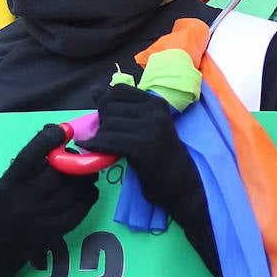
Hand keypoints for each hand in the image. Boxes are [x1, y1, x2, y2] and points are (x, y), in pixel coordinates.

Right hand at [0, 124, 99, 269]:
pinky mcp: (55, 233)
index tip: (62, 130)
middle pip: (58, 173)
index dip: (47, 141)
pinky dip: (89, 195)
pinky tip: (88, 189)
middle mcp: (24, 202)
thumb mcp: (5, 185)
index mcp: (8, 185)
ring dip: (85, 176)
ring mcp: (41, 219)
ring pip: (73, 190)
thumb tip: (56, 136)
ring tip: (86, 170)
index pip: (28, 157)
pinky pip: (81, 209)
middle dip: (73, 159)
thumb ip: (29, 164)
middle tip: (77, 155)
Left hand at [83, 84, 218, 276]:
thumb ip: (123, 108)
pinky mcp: (142, 146)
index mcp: (157, 103)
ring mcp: (150, 128)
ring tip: (108, 148)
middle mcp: (155, 111)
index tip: (109, 120)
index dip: (106, 104)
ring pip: (107, 124)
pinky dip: (96, 146)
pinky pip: (108, 140)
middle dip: (102, 123)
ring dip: (100, 138)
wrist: (182, 186)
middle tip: (109, 138)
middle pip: (110, 107)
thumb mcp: (145, 126)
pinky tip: (94, 151)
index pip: (119, 90)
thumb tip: (95, 91)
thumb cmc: (162, 158)